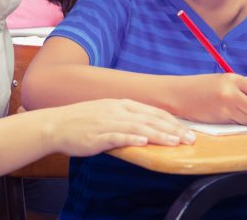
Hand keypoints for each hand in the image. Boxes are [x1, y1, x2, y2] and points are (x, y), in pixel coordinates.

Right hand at [42, 99, 195, 156]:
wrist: (56, 124)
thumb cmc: (82, 120)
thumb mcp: (108, 111)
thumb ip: (127, 116)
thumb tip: (147, 125)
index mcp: (121, 103)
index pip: (153, 111)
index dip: (172, 120)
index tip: (187, 129)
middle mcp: (117, 110)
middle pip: (150, 119)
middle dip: (173, 129)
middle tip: (190, 138)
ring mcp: (107, 122)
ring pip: (138, 128)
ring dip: (159, 135)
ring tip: (175, 142)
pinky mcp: (97, 135)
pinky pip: (117, 137)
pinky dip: (131, 139)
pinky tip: (144, 143)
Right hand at [174, 73, 246, 125]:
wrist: (178, 94)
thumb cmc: (200, 87)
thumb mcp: (221, 80)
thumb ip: (239, 88)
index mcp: (232, 79)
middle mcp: (231, 93)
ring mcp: (226, 108)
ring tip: (241, 114)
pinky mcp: (221, 120)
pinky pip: (238, 124)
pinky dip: (238, 122)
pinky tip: (229, 116)